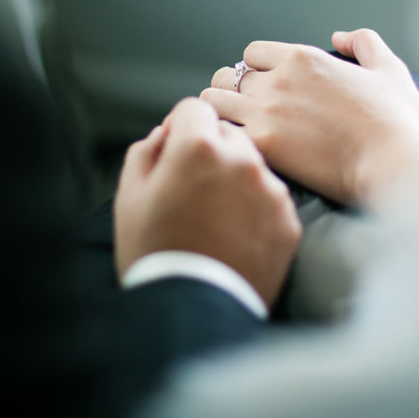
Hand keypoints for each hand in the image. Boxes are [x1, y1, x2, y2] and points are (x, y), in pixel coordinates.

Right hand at [113, 98, 301, 307]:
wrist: (192, 310)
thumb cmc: (154, 252)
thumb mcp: (130, 195)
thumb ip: (147, 150)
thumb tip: (166, 133)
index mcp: (198, 147)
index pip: (195, 108)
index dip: (180, 127)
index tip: (175, 151)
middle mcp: (241, 159)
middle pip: (228, 134)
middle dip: (211, 151)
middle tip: (194, 188)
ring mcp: (270, 190)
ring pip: (253, 165)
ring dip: (236, 177)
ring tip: (215, 215)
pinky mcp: (288, 220)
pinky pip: (271, 198)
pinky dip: (256, 207)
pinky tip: (235, 233)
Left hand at [200, 29, 418, 204]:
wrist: (395, 165)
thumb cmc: (397, 121)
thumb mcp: (389, 69)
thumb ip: (364, 43)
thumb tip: (338, 36)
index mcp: (303, 58)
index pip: (252, 53)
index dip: (257, 69)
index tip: (266, 88)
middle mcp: (278, 80)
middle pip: (227, 76)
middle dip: (233, 91)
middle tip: (245, 112)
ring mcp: (266, 112)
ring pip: (214, 101)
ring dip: (220, 112)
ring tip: (233, 130)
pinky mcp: (262, 144)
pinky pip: (221, 133)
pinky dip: (223, 139)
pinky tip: (237, 152)